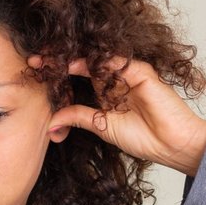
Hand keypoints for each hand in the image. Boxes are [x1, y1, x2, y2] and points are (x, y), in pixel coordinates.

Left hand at [46, 56, 205, 176]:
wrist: (171, 145)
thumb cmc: (144, 138)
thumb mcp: (102, 126)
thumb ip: (79, 118)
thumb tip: (50, 122)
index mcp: (106, 91)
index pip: (79, 75)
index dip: (58, 72)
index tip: (34, 71)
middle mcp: (116, 79)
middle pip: (85, 63)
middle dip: (60, 61)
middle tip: (36, 61)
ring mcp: (129, 75)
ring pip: (100, 60)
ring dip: (75, 59)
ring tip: (53, 61)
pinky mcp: (143, 74)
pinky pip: (120, 63)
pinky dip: (100, 62)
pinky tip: (80, 64)